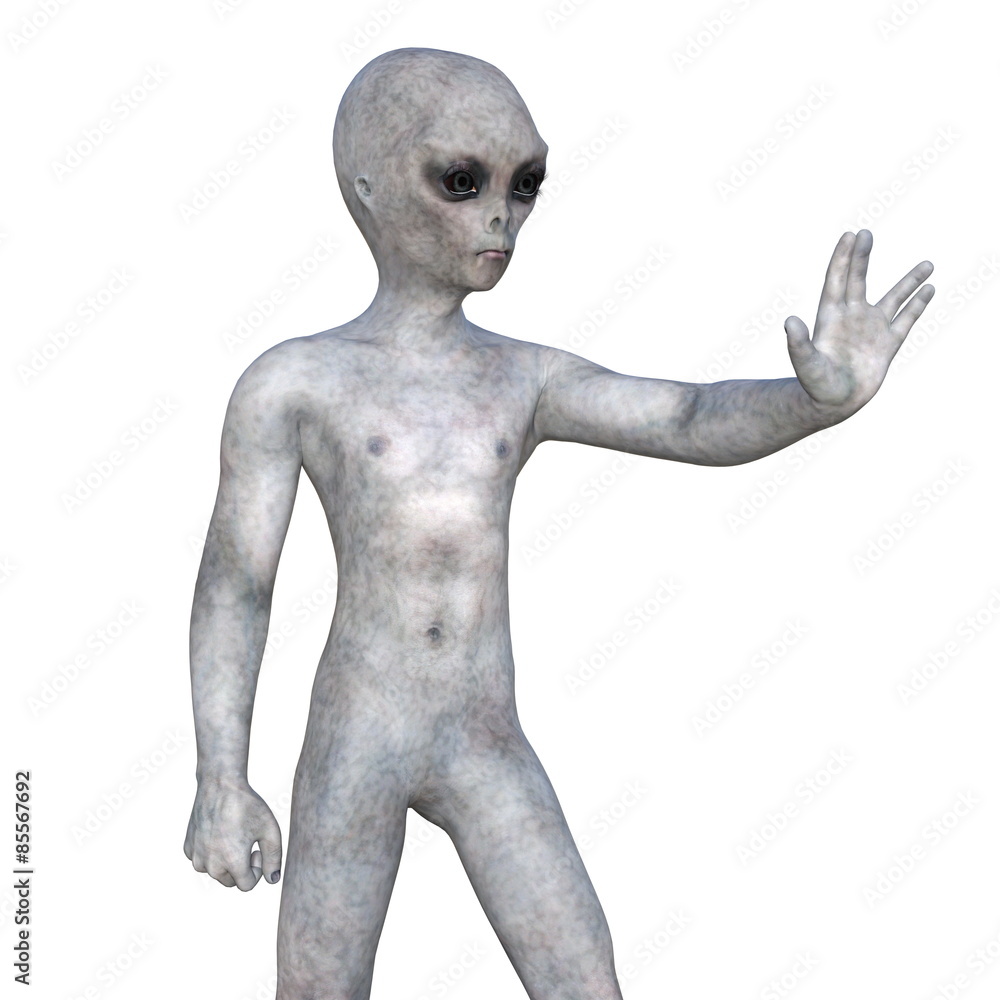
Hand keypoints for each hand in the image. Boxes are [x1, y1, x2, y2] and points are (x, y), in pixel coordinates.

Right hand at [183, 778, 281, 890]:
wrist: (220, 784)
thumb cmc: (248, 806)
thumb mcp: (270, 830)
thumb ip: (274, 859)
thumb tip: (273, 880)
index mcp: (232, 862)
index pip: (247, 885)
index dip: (257, 870)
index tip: (257, 851)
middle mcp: (210, 864)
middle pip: (230, 881)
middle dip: (241, 868)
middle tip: (247, 842)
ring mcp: (196, 856)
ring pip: (215, 872)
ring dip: (225, 861)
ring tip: (233, 837)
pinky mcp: (188, 847)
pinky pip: (202, 860)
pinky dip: (210, 853)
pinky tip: (219, 832)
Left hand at [784, 230, 933, 411]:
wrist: (833, 404)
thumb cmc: (816, 385)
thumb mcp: (806, 363)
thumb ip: (798, 343)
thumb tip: (790, 321)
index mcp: (831, 317)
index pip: (836, 280)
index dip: (842, 258)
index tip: (850, 235)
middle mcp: (852, 317)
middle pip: (858, 280)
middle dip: (861, 257)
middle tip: (866, 233)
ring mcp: (871, 329)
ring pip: (893, 298)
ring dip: (909, 281)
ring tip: (928, 263)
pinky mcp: (888, 344)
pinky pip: (906, 319)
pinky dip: (918, 304)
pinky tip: (930, 289)